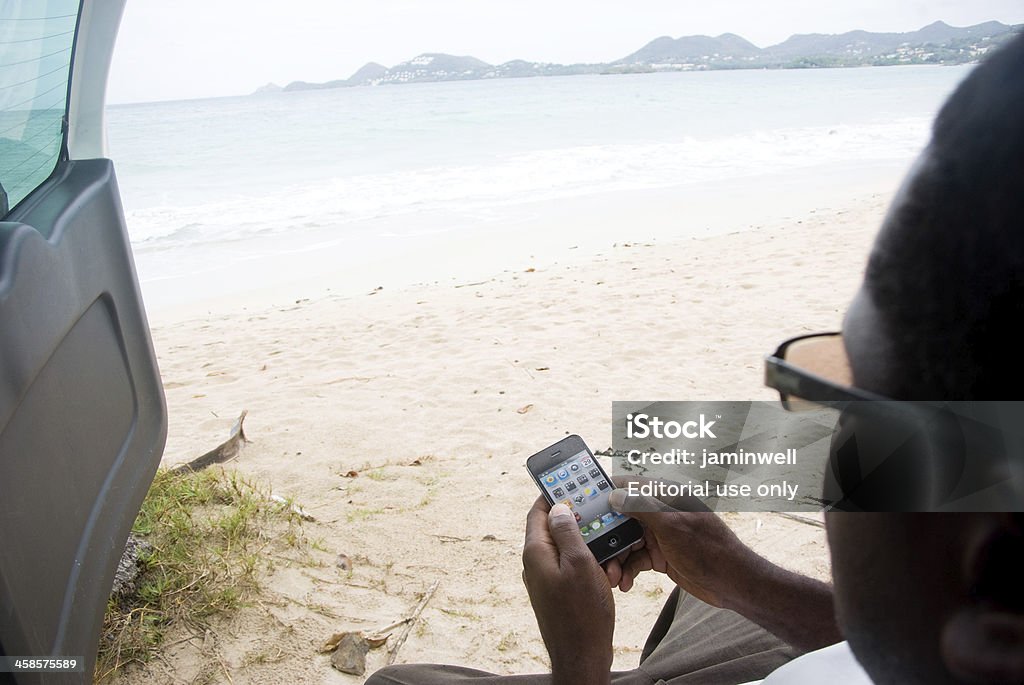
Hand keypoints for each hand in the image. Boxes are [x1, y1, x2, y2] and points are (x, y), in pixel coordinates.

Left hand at [522, 496, 613, 684]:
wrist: (582, 656)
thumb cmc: (583, 612)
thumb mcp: (580, 564)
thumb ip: (568, 532)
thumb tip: (558, 507)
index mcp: (536, 552)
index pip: (539, 512)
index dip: (554, 494)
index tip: (571, 482)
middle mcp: (536, 564)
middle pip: (556, 529)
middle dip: (580, 524)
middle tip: (601, 521)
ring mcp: (545, 579)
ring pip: (568, 549)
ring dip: (590, 548)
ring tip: (608, 559)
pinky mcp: (557, 591)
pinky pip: (572, 568)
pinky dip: (589, 565)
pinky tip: (606, 574)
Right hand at [607, 488, 761, 609]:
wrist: (732, 582)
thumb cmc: (708, 548)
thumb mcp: (672, 525)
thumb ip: (642, 506)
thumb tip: (614, 493)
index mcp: (664, 496)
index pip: (627, 487)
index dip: (604, 494)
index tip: (583, 505)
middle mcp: (659, 512)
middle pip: (621, 517)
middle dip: (606, 535)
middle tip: (593, 551)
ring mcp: (659, 534)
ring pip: (625, 541)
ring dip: (616, 558)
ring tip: (610, 576)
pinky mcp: (660, 555)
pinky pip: (635, 559)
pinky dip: (627, 570)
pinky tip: (623, 583)